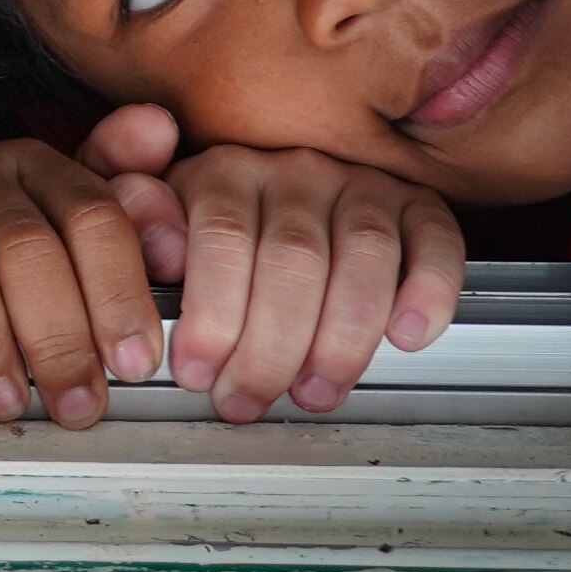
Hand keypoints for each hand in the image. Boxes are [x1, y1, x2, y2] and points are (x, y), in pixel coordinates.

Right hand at [0, 139, 160, 427]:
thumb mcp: (54, 227)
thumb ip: (117, 206)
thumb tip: (158, 131)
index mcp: (33, 165)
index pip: (91, 214)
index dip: (117, 288)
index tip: (137, 358)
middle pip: (28, 242)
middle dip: (61, 331)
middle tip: (81, 400)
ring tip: (13, 400)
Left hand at [79, 106, 465, 421]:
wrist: (273, 195)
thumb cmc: (205, 223)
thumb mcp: (152, 217)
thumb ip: (135, 215)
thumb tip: (149, 231)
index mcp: (224, 171)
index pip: (221, 238)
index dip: (211, 314)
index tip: (195, 373)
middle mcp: (294, 171)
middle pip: (291, 259)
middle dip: (269, 347)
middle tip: (247, 401)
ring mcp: (359, 187)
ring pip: (362, 256)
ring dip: (342, 338)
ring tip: (314, 394)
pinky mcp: (417, 207)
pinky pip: (435, 242)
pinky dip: (428, 291)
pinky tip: (407, 338)